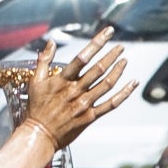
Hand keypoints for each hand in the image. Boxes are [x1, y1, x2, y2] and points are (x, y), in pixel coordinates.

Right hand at [23, 30, 131, 147]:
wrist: (39, 134)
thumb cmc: (36, 108)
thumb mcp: (35, 81)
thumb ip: (44, 60)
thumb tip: (50, 43)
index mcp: (62, 80)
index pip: (83, 57)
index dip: (97, 43)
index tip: (107, 32)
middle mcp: (75, 90)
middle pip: (98, 69)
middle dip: (111, 55)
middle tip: (120, 46)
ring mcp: (84, 104)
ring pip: (107, 84)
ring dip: (118, 71)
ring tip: (124, 60)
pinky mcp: (90, 117)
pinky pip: (111, 104)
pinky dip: (124, 94)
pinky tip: (132, 84)